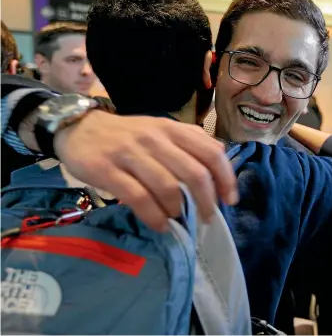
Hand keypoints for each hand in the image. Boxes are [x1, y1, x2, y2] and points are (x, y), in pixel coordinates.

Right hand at [54, 110, 237, 231]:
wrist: (80, 128)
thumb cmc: (128, 135)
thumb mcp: (162, 129)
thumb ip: (190, 141)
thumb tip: (221, 156)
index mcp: (172, 129)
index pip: (211, 152)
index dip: (226, 178)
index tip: (229, 199)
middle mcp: (155, 139)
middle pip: (194, 173)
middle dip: (206, 201)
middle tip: (207, 218)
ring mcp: (131, 154)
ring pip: (168, 187)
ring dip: (179, 210)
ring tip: (180, 221)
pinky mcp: (108, 170)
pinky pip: (138, 197)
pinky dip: (154, 216)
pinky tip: (161, 225)